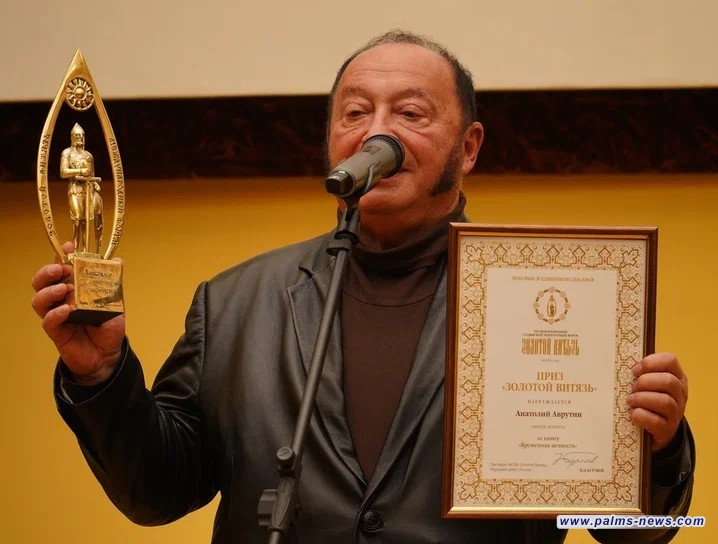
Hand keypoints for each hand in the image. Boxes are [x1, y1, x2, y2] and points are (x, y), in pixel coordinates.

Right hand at [31, 242, 124, 384]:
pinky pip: (49, 322)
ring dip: (49, 291)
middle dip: (47, 272)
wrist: (108, 355)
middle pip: (41, 282)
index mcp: (72, 289)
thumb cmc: (107, 327)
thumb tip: (117, 260)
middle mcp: (60, 300)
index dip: (60, 256)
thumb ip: (114, 283)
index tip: (69, 246)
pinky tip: (66, 310)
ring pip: (39, 300)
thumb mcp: (115, 302)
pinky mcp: (57, 333)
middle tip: (60, 269)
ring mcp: (56, 316)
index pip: (60, 269)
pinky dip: (55, 314)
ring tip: (64, 288)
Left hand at [628, 353, 687, 451]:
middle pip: (668, 381)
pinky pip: (656, 421)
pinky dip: (641, 415)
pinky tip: (633, 413)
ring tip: (630, 400)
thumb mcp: (651, 383)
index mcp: (676, 377)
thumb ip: (643, 373)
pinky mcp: (667, 429)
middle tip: (632, 387)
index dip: (650, 362)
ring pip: (665, 401)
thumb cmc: (650, 399)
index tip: (635, 370)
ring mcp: (676, 412)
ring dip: (642, 398)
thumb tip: (622, 365)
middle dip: (645, 382)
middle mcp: (680, 394)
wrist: (659, 428)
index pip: (670, 361)